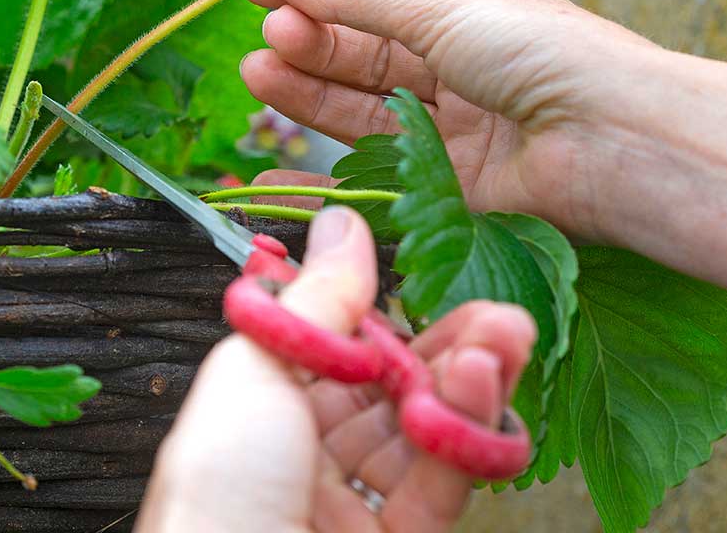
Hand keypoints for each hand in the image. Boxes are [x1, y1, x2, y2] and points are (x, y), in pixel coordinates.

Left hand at [136, 207, 536, 532]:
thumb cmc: (218, 493)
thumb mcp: (256, 370)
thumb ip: (316, 298)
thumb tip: (344, 221)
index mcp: (258, 409)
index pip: (335, 350)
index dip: (382, 315)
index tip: (428, 277)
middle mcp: (304, 455)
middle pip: (390, 391)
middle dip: (447, 347)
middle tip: (500, 311)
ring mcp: (351, 506)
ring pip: (425, 434)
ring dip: (470, 383)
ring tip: (508, 334)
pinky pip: (440, 486)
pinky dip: (467, 438)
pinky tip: (483, 386)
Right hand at [235, 0, 726, 324]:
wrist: (615, 146)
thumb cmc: (546, 56)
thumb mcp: (444, 9)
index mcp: (467, 6)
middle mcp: (458, 63)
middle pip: (364, 46)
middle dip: (310, 37)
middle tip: (263, 34)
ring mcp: (453, 125)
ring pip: (363, 102)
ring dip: (309, 86)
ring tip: (257, 72)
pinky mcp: (448, 184)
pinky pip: (376, 166)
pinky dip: (327, 159)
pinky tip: (280, 151)